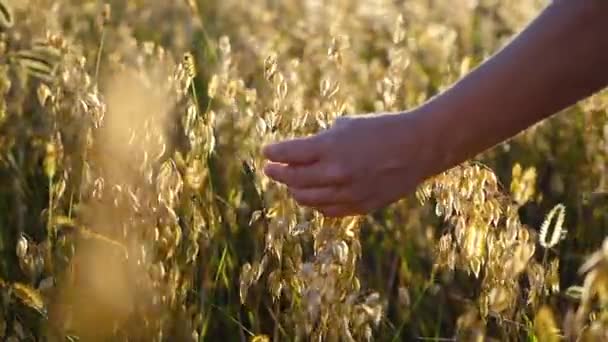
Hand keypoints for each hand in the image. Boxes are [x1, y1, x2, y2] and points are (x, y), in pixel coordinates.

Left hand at [262, 111, 431, 216]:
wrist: (418, 147)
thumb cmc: (383, 129)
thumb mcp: (348, 125)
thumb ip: (323, 141)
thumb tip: (304, 153)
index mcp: (330, 147)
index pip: (289, 153)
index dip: (274, 152)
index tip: (267, 152)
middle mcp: (335, 172)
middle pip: (293, 179)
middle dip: (278, 173)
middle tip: (271, 170)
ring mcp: (348, 192)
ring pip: (308, 199)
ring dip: (295, 191)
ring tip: (291, 185)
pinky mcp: (360, 206)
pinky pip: (329, 210)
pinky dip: (317, 203)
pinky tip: (314, 196)